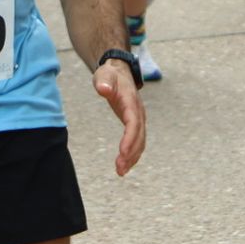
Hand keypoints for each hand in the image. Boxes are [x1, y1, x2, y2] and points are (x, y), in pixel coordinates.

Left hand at [93, 61, 145, 175]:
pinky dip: (133, 153)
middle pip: (139, 136)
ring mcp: (139, 118)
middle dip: (131, 153)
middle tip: (120, 169)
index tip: (123, 152)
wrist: (119, 72)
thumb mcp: (104, 75)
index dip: (129, 138)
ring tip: (120, 171)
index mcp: (131, 101)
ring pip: (140, 141)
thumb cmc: (110, 75)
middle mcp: (138, 112)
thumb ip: (104, 82)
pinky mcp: (135, 123)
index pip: (133, 122)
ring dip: (133, 157)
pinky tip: (124, 164)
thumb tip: (103, 90)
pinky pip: (137, 141)